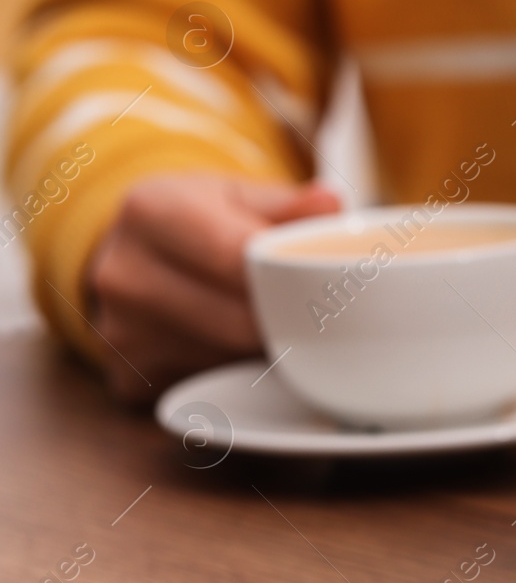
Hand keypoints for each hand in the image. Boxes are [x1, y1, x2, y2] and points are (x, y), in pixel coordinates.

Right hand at [88, 174, 339, 400]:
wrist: (130, 254)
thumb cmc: (197, 221)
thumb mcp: (236, 195)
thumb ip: (288, 204)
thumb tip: (330, 204)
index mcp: (150, 212)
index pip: (236, 257)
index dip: (290, 277)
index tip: (329, 287)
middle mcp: (122, 273)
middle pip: (238, 321)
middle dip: (285, 319)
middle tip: (315, 310)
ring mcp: (119, 331)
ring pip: (230, 360)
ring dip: (262, 349)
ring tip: (269, 320)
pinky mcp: (126, 377)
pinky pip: (207, 386)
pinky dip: (234, 373)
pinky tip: (234, 346)